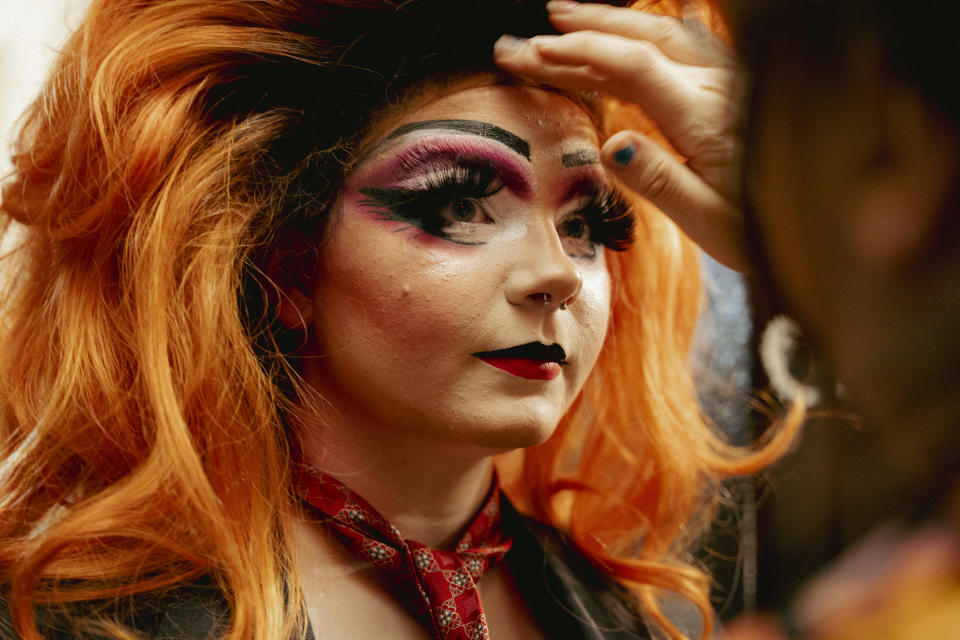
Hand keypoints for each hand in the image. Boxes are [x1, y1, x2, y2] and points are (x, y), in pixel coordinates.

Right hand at [494, 0, 748, 271]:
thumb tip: (612, 145)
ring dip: (613, 23)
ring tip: (567, 19)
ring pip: (666, 33)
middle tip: (533, 34)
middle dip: (583, 31)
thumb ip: (661, 182)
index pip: (633, 66)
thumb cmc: (770, 230)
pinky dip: (646, 34)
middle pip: (645, 37)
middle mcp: (720, 85)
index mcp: (707, 117)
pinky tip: (630, 35)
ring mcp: (732, 80)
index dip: (579, 55)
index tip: (534, 52)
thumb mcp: (713, 222)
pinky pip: (685, 44)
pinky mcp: (739, 86)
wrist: (831, 219)